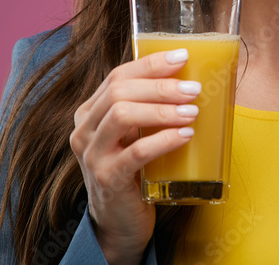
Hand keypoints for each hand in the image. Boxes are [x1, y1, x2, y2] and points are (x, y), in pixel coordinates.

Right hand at [69, 49, 201, 264]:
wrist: (119, 222)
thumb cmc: (135, 170)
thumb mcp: (135, 134)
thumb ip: (148, 108)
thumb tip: (191, 78)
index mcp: (90, 111)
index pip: (118, 75)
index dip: (150, 63)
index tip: (182, 56)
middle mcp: (84, 129)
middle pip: (119, 92)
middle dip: (160, 86)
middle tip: (194, 88)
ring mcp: (91, 154)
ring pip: (122, 115)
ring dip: (162, 110)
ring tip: (192, 111)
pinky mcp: (106, 178)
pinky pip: (135, 152)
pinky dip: (163, 140)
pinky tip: (185, 134)